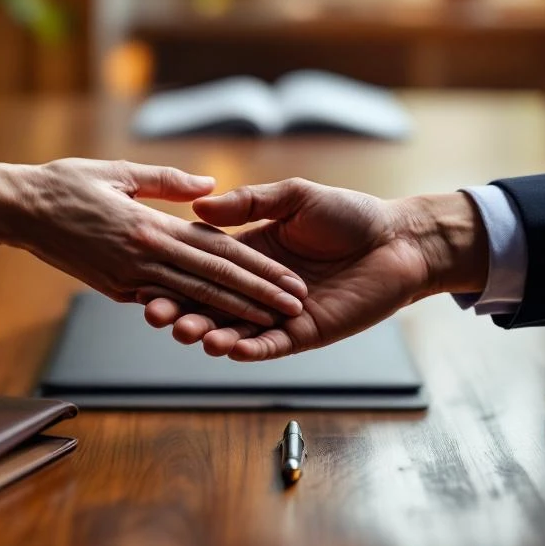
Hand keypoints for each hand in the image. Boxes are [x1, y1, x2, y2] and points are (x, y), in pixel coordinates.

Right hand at [0, 159, 307, 325]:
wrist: (16, 210)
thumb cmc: (66, 183)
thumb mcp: (118, 170)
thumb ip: (167, 179)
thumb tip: (211, 187)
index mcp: (148, 226)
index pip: (216, 252)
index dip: (257, 269)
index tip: (289, 279)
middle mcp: (141, 258)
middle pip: (212, 281)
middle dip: (258, 296)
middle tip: (296, 307)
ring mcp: (126, 279)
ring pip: (191, 299)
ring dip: (234, 313)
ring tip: (271, 322)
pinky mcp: (114, 289)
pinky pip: (161, 302)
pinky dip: (194, 313)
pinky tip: (221, 322)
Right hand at [142, 178, 487, 360]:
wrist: (397, 239)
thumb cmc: (348, 215)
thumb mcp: (293, 197)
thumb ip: (249, 204)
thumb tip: (200, 206)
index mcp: (250, 253)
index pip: (203, 268)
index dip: (175, 275)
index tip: (147, 279)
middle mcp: (258, 287)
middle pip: (209, 304)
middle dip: (182, 311)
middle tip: (156, 315)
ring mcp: (279, 314)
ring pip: (234, 330)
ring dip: (209, 334)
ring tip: (189, 333)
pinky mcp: (304, 334)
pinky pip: (270, 345)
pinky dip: (249, 349)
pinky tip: (227, 347)